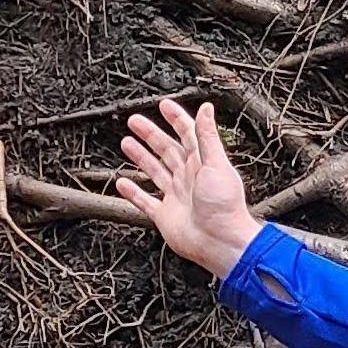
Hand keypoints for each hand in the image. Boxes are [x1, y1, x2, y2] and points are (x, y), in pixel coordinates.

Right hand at [117, 97, 260, 279]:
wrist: (220, 242)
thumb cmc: (224, 206)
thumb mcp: (217, 164)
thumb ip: (208, 137)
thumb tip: (208, 108)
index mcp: (202, 164)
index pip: (187, 135)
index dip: (176, 119)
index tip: (163, 105)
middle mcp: (189, 178)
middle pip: (166, 150)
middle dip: (151, 135)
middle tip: (134, 121)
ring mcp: (176, 197)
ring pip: (155, 171)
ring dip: (141, 157)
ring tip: (126, 143)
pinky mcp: (165, 216)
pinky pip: (146, 202)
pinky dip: (133, 193)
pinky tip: (122, 183)